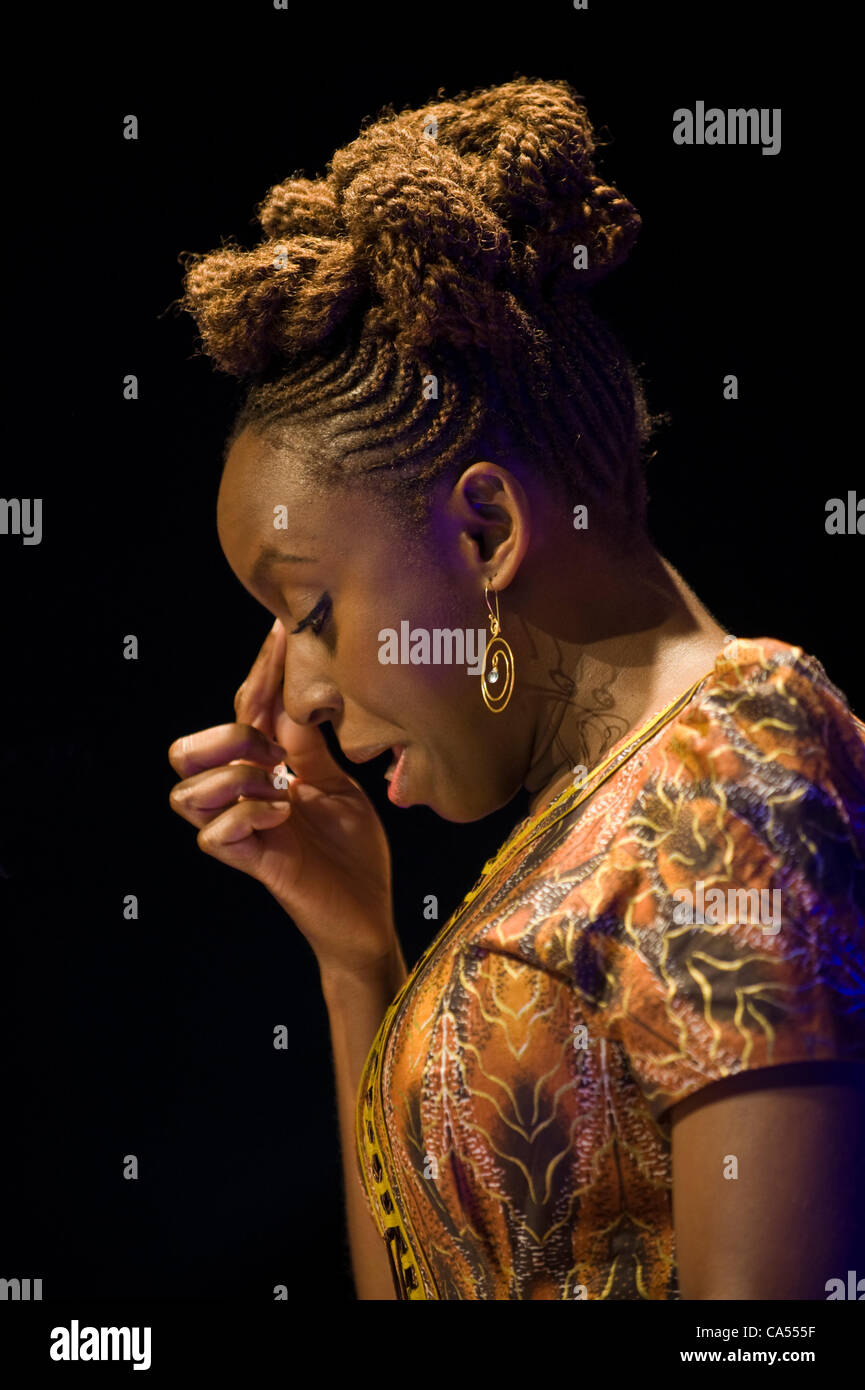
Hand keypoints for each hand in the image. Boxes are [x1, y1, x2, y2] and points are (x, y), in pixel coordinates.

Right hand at [168, 619, 398, 977]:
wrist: (368, 914)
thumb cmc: (353, 853)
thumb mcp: (337, 784)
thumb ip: (308, 745)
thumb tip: (297, 690)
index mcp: (265, 773)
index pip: (243, 712)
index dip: (259, 671)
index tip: (284, 628)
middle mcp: (244, 799)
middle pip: (184, 751)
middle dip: (225, 737)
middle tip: (274, 752)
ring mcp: (244, 832)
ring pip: (185, 792)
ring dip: (233, 778)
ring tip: (279, 788)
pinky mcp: (254, 864)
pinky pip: (213, 835)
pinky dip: (247, 816)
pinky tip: (284, 815)